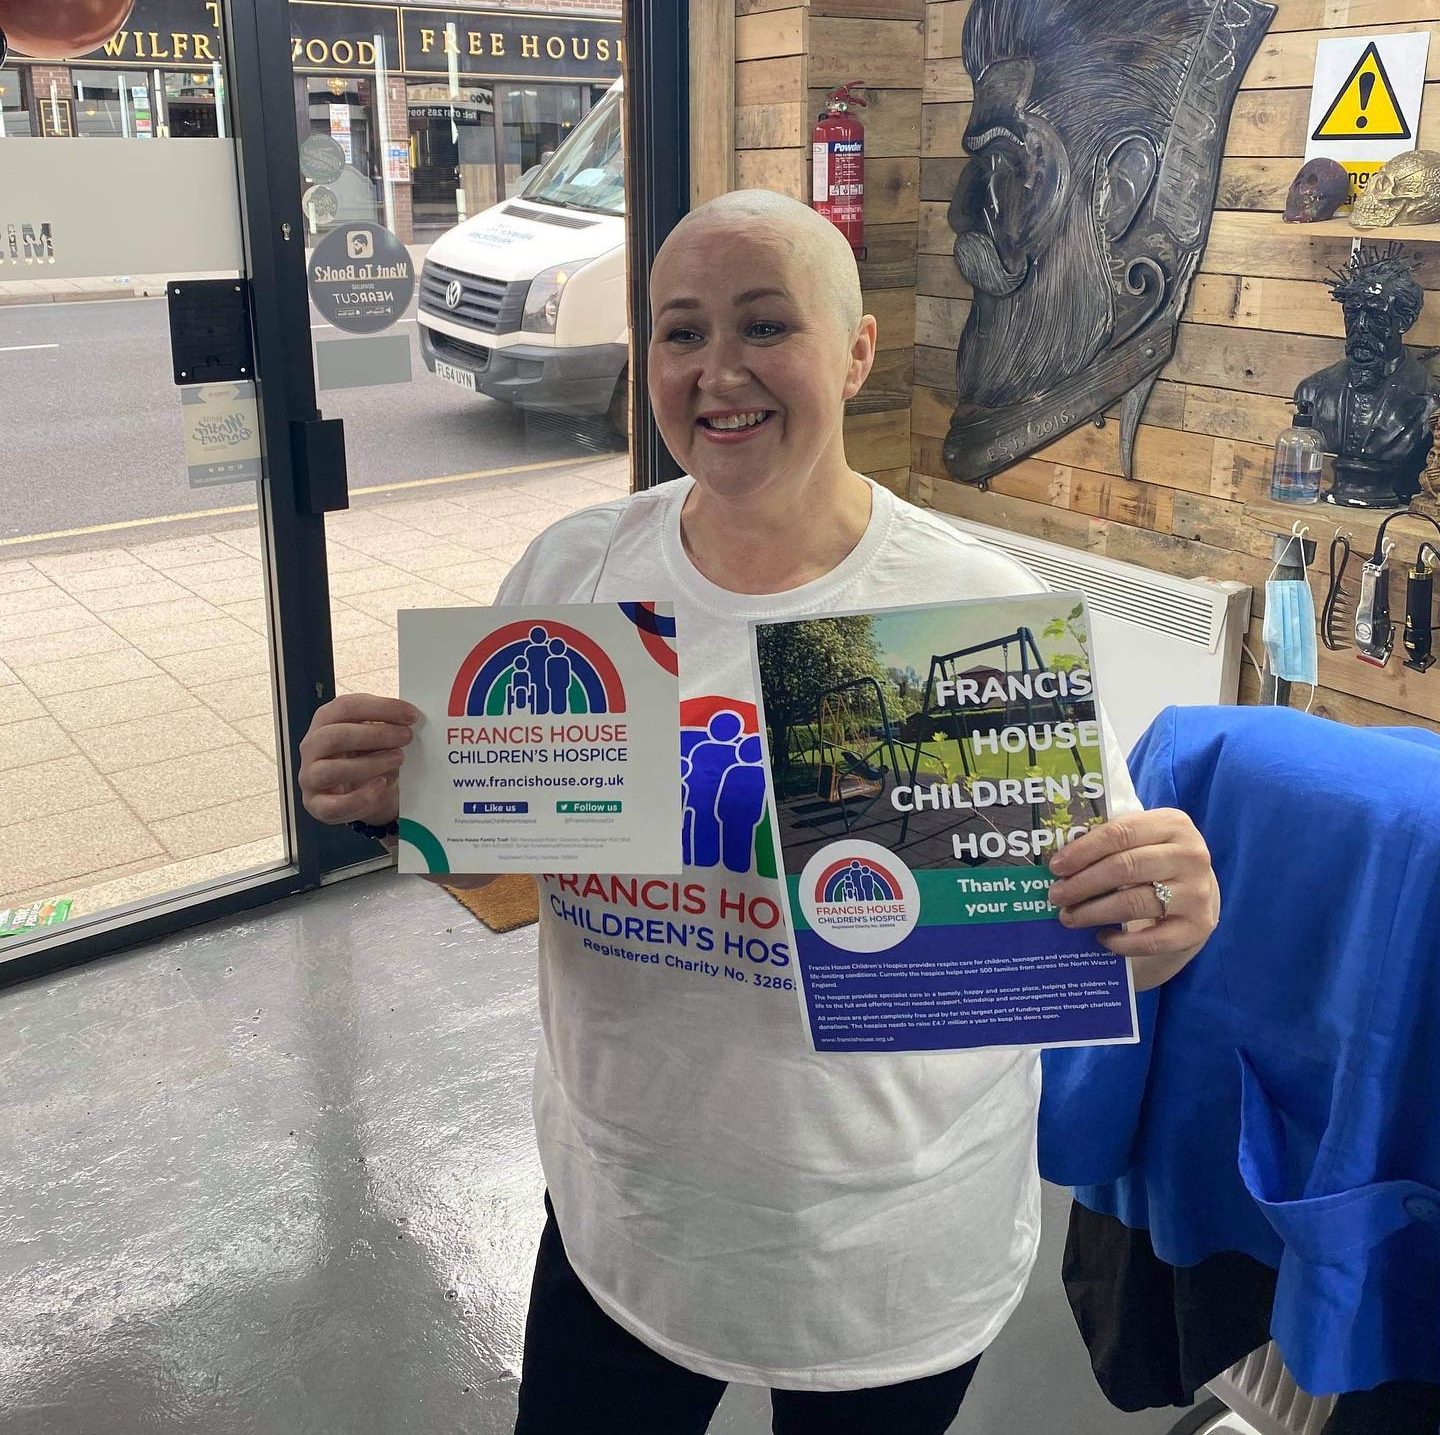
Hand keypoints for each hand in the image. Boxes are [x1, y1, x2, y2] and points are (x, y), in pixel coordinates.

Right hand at [299, 693, 417, 827]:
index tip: (411, 714)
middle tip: (407, 737)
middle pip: (337, 736)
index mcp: (326, 720)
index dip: (381, 708)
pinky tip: (381, 786)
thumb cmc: (368, 756)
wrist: (364, 793)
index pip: (346, 707)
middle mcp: (313, 746)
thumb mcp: (376, 736)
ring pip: (332, 770)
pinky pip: (333, 806)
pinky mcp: (316, 805)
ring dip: (370, 764)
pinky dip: (360, 798)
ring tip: (398, 759)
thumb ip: (387, 724)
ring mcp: (310, 776)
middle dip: (377, 735)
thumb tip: (409, 718)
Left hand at [1046, 808, 1219, 990]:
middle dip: (1083, 883)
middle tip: (1056, 895)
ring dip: (1094, 912)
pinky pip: (1153, 940)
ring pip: (1135, 903)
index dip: (1083, 850)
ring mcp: (1198, 893)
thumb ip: (1110, 840)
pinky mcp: (1198, 927)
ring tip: (1069, 917)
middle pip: (1125, 867)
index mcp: (1173, 824)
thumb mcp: (1141, 839)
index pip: (1120, 833)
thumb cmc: (1154, 860)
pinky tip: (1102, 938)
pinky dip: (1122, 943)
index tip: (1056, 867)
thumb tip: (1061, 860)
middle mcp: (1191, 856)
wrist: (1197, 893)